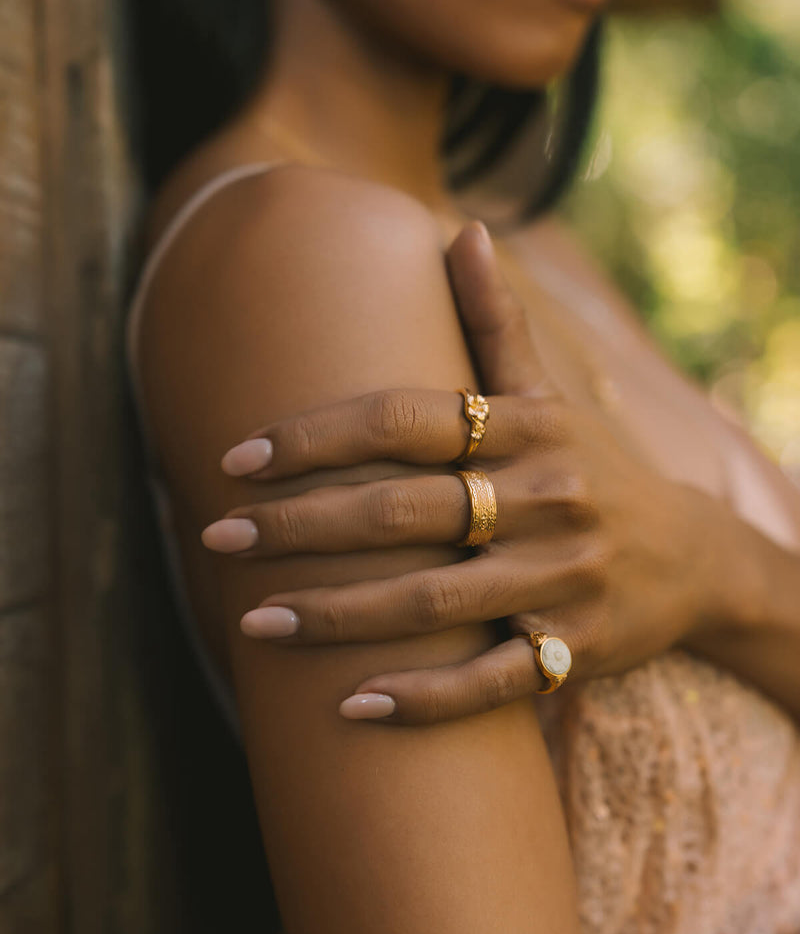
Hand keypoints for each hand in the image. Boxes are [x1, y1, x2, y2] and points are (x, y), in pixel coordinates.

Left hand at [203, 224, 717, 722]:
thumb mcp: (551, 396)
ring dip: (337, 615)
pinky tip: (349, 706)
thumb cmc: (594, 469)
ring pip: (434, 600)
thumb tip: (462, 227)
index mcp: (528, 430)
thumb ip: (496, 322)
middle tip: (218, 535)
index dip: (316, 437)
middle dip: (300, 525)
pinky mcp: (576, 649)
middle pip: (402, 511)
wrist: (694, 560)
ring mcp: (562, 580)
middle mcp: (546, 499)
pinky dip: (422, 698)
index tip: (237, 456)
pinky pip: (492, 682)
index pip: (404, 420)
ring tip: (253, 622)